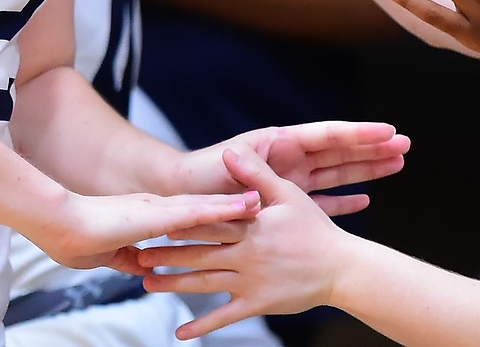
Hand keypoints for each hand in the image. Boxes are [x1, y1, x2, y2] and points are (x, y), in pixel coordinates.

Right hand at [27, 189, 262, 274]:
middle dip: (228, 207)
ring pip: (205, 206)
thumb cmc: (72, 238)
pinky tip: (244, 208)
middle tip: (259, 202)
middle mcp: (157, 208)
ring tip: (261, 201)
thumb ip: (129, 258)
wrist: (56, 223)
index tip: (232, 215)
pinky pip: (197, 212)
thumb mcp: (108, 255)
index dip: (209, 214)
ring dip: (234, 205)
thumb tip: (143, 269)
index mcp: (146, 216)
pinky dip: (223, 209)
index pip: (185, 217)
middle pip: (201, 208)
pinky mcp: (157, 214)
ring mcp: (158, 209)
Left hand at [138, 146, 351, 338]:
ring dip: (175, 284)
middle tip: (138, 255)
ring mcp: (251, 281)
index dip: (181, 222)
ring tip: (147, 283)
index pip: (210, 223)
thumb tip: (231, 151)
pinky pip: (225, 316)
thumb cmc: (316, 230)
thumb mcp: (288, 195)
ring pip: (205, 282)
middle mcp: (247, 254)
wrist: (342, 269)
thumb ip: (256, 175)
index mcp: (252, 226)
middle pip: (200, 253)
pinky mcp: (258, 303)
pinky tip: (180, 332)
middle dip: (168, 255)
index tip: (154, 221)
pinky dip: (202, 325)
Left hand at [174, 121, 409, 216]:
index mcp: (279, 145)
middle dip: (372, 148)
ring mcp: (292, 181)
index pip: (325, 135)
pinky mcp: (288, 203)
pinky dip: (342, 200)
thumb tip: (237, 157)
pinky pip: (322, 200)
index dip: (357, 134)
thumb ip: (241, 168)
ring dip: (366, 169)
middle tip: (407, 144)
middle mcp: (290, 160)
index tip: (387, 131)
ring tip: (399, 163)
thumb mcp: (224, 172)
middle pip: (339, 152)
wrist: (187, 202)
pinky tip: (366, 199)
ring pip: (337, 172)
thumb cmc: (203, 180)